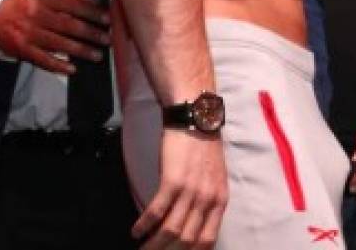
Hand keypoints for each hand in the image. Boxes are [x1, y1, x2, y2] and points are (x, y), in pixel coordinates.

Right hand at [0, 0, 111, 74]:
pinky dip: (59, 65)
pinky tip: (73, 69)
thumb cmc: (26, 4)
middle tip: (107, 39)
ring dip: (81, 51)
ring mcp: (30, 33)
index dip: (93, 13)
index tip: (107, 19)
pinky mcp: (23, 49)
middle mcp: (37, 13)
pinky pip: (44, 60)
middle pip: (70, 25)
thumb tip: (96, 2)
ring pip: (60, 44)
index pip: (74, 4)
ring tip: (97, 55)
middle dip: (91, 33)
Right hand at [133, 128, 227, 249]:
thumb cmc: (203, 146)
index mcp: (220, 200)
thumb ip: (207, 201)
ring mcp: (190, 191)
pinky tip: (136, 231)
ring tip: (142, 249)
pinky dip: (144, 224)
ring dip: (153, 245)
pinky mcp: (172, 180)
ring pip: (170, 231)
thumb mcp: (214, 178)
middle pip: (187, 241)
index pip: (207, 240)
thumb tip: (192, 225)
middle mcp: (207, 199)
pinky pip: (156, 211)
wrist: (196, 118)